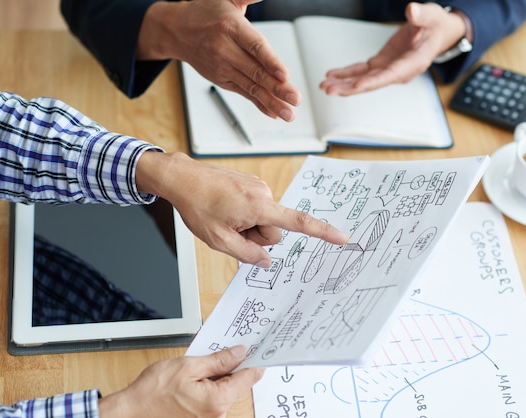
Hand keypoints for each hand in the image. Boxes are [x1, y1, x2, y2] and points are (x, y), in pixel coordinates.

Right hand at [98, 345, 263, 417]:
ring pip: (224, 392)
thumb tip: (239, 353)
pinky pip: (213, 400)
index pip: (248, 378)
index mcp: (217, 400)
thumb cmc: (153, 392)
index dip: (254, 361)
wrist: (130, 413)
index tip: (259, 350)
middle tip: (223, 350)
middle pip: (236, 385)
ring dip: (218, 377)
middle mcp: (217, 415)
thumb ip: (218, 360)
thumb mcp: (188, 366)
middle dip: (232, 367)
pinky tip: (196, 379)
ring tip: (200, 366)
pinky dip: (209, 387)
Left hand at [136, 151, 348, 267]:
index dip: (323, 232)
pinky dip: (245, 214)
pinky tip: (226, 209)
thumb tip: (267, 262)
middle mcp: (264, 194)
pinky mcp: (253, 185)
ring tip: (225, 217)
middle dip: (256, 236)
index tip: (342, 238)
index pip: (298, 223)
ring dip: (248, 225)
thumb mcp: (219, 240)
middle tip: (230, 229)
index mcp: (259, 207)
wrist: (184, 177)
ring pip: (264, 220)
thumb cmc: (198, 206)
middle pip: (274, 230)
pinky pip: (257, 209)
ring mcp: (259, 188)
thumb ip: (247, 254)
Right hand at [138, 0, 300, 120]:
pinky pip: (244, 93)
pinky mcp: (222, 80)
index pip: (255, 46)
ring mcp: (223, 67)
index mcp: (231, 27)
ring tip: (289, 113)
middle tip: (295, 98)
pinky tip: (273, 113)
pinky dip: (259, 104)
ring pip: (252, 87)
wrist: (177, 30)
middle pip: (256, 71)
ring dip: (272, 102)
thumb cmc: (206, 14)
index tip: (285, 75)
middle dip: (278, 88)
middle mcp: (226, 50)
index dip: (271, 62)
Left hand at [319, 2, 466, 95]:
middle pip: (372, 83)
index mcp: (414, 62)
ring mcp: (389, 69)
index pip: (390, 75)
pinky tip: (331, 76)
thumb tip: (412, 11)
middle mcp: (399, 71)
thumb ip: (422, 14)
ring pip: (364, 80)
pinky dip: (346, 73)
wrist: (436, 32)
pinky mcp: (382, 63)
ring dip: (344, 84)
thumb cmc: (435, 25)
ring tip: (324, 86)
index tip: (355, 87)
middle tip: (329, 90)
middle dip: (350, 88)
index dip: (372, 82)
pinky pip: (361, 71)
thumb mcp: (432, 15)